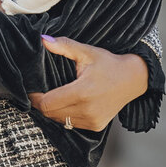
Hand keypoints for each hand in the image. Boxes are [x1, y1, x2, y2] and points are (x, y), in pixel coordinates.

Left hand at [30, 37, 147, 131]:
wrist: (134, 79)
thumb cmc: (110, 64)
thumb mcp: (87, 52)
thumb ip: (64, 46)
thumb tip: (43, 39)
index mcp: (82, 92)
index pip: (47, 104)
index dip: (35, 98)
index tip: (31, 90)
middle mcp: (87, 110)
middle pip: (51, 114)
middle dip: (42, 104)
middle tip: (41, 92)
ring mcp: (92, 120)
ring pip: (60, 121)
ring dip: (53, 111)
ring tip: (54, 96)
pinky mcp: (96, 126)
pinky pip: (72, 124)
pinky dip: (65, 116)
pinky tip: (68, 104)